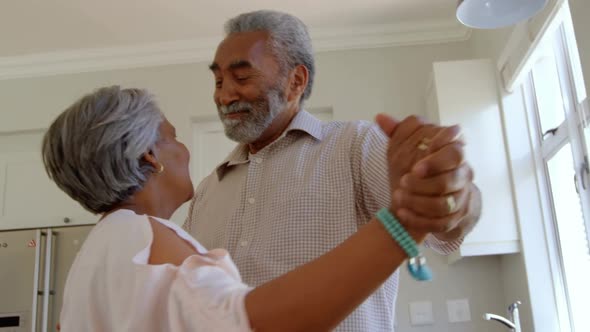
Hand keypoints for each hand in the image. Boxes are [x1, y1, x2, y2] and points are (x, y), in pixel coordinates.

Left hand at [376, 114, 477, 237]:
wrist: (428, 192)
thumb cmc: (418, 165)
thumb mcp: (408, 146)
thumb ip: (399, 132)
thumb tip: (380, 117)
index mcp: (453, 154)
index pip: (455, 152)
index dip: (437, 160)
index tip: (416, 166)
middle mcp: (462, 175)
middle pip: (451, 179)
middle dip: (425, 182)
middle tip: (404, 179)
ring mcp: (459, 198)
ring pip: (444, 204)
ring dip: (418, 201)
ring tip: (398, 196)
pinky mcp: (452, 219)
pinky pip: (439, 223)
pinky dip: (418, 219)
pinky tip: (402, 212)